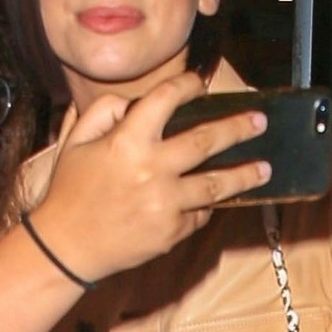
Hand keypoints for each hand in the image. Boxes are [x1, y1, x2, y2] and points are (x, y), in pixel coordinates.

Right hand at [35, 71, 270, 283]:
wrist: (66, 248)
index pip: (166, 99)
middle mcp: (152, 170)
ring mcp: (165, 204)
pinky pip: (198, 215)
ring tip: (264, 168)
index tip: (199, 84)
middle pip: (207, 141)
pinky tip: (217, 201)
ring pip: (215, 184)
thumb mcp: (75, 143)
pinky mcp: (170, 232)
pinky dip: (205, 206)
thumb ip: (103, 112)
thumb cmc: (70, 193)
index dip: (186, 86)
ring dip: (244, 175)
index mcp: (128, 141)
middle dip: (238, 128)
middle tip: (260, 122)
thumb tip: (134, 102)